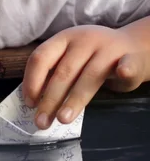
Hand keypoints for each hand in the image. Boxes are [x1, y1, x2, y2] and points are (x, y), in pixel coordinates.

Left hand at [22, 25, 148, 129]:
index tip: (29, 103)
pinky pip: (128, 64)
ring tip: (63, 119)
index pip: (42, 57)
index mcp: (64, 39)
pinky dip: (125, 69)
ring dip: (75, 99)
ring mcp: (108, 48)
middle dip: (50, 99)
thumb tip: (35, 101)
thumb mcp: (70, 59)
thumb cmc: (92, 58)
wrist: (131, 47)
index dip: (33, 81)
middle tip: (41, 121)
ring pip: (90, 76)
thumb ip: (55, 74)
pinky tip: (122, 73)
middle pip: (64, 71)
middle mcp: (84, 41)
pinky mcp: (131, 58)